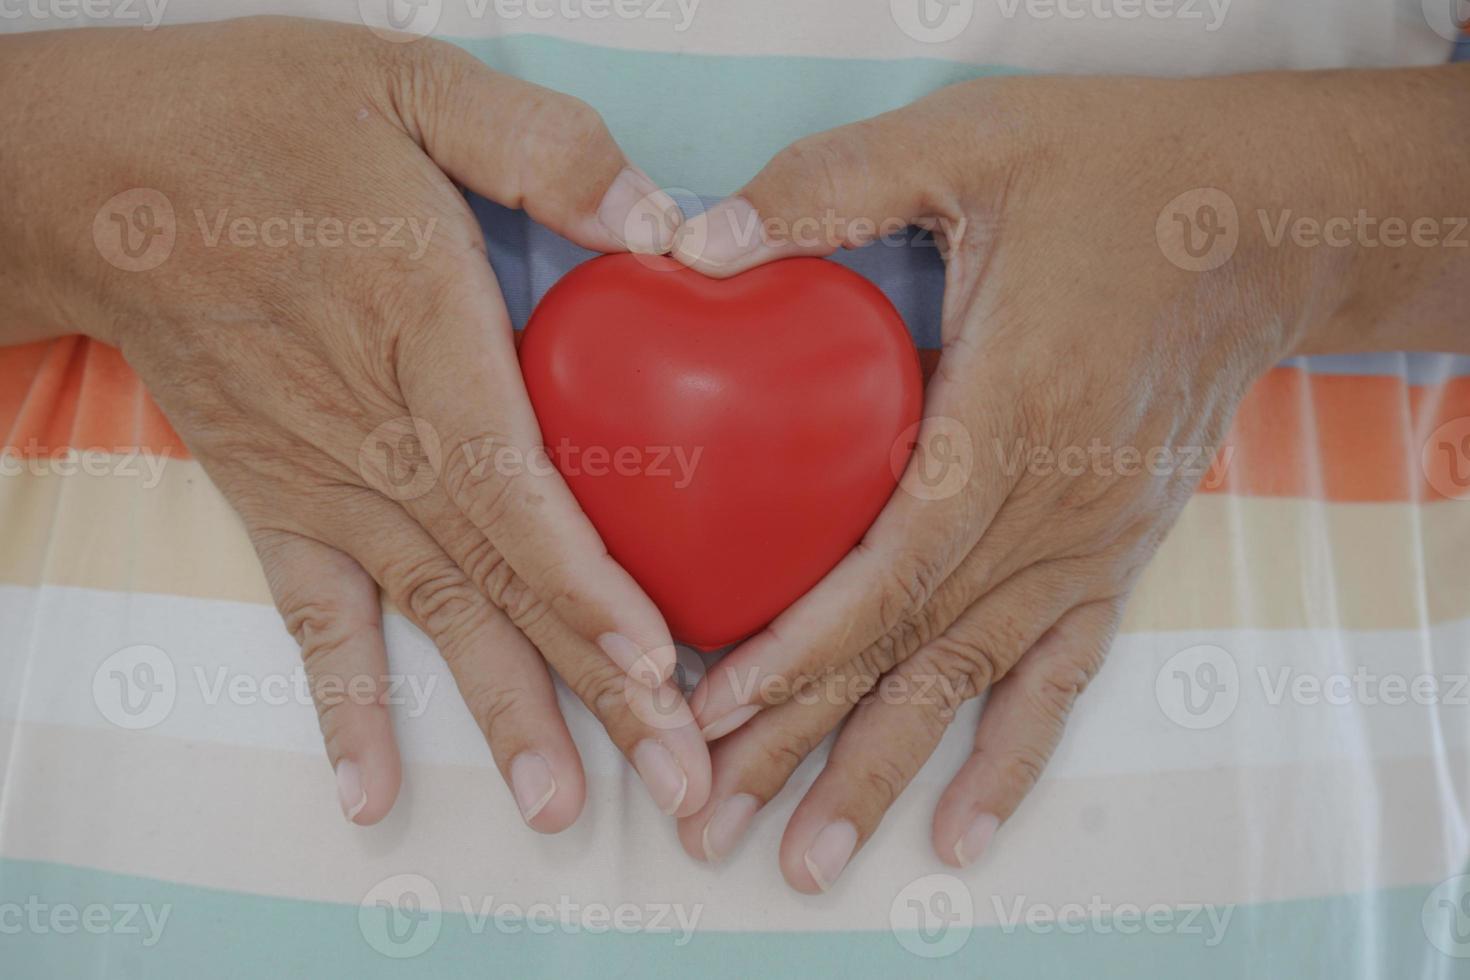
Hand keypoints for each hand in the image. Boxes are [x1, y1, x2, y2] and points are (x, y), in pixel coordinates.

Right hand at [0, 17, 709, 827]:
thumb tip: (666, 220)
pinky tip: (369, 793)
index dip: (588, 589)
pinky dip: (344, 708)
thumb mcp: (413, 87)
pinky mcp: (281, 503)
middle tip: (676, 774)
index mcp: (427, 344)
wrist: (105, 178)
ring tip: (564, 810)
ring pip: (433, 618)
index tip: (656, 669)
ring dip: (502, 716)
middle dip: (595, 687)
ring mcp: (328, 486)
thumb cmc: (264, 122)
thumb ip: (544, 149)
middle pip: (504, 582)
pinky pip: (314, 622)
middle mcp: (383, 441)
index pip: (521, 495)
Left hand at [668, 68, 1469, 888]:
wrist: (1264, 220)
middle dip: (806, 740)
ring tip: (809, 861)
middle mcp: (1057, 505)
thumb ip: (825, 188)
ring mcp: (1093, 542)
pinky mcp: (1116, 552)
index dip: (801, 647)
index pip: (891, 567)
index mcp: (1014, 413)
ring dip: (885, 775)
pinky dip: (1010, 757)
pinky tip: (964, 831)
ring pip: (974, 681)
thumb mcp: (968, 142)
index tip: (712, 708)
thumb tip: (693, 239)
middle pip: (915, 649)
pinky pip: (1061, 674)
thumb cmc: (1116, 173)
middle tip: (716, 816)